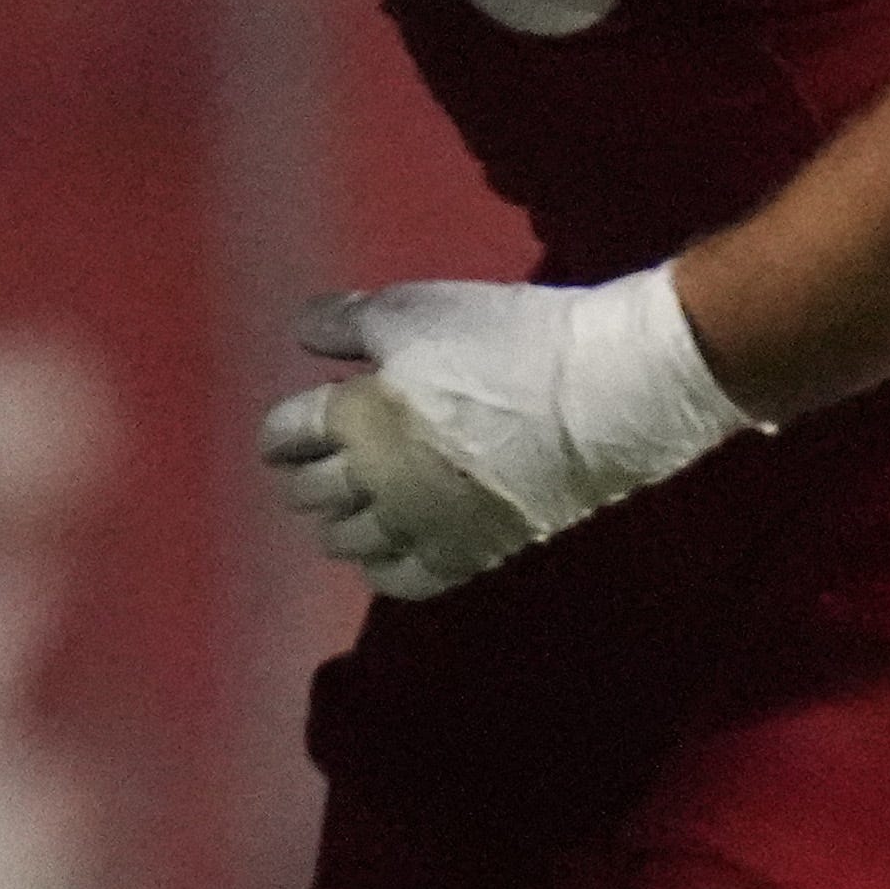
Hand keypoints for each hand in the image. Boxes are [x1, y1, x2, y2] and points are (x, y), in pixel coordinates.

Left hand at [258, 271, 747, 599]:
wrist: (606, 394)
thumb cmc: (510, 338)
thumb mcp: (420, 308)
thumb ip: (350, 322)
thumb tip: (303, 334)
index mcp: (355, 417)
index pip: (287, 434)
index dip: (283, 432)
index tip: (290, 431)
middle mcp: (375, 482)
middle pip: (310, 493)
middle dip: (302, 478)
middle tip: (314, 469)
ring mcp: (422, 525)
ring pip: (348, 542)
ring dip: (336, 525)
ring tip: (346, 512)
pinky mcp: (469, 553)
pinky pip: (403, 580)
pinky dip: (382, 569)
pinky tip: (387, 553)